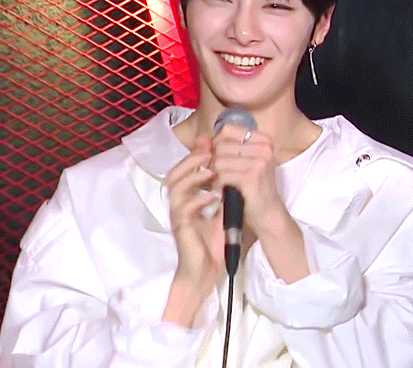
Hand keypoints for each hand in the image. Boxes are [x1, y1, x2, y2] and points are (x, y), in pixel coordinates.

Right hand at [164, 136, 223, 302]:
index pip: (184, 169)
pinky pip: (184, 210)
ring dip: (193, 176)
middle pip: (174, 173)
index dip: (194, 154)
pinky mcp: (180, 228)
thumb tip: (238, 171)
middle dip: (191, 159)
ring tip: (211, 170)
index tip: (210, 142)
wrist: (206, 269)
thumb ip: (224, 192)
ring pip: (175, 188)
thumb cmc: (212, 240)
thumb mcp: (221, 211)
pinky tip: (212, 196)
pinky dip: (197, 200)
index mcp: (186, 197)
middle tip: (208, 150)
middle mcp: (178, 203)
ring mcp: (177, 215)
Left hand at [210, 124, 286, 237]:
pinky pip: (222, 174)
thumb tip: (199, 139)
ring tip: (220, 184)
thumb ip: (220, 148)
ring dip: (214, 175)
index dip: (216, 143)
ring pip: (219, 160)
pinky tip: (222, 191)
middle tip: (217, 176)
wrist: (267, 214)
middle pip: (221, 145)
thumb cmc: (253, 188)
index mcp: (263, 140)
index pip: (228, 130)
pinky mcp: (252, 177)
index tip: (218, 157)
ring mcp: (259, 162)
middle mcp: (264, 148)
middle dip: (213, 162)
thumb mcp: (240, 163)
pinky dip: (217, 184)